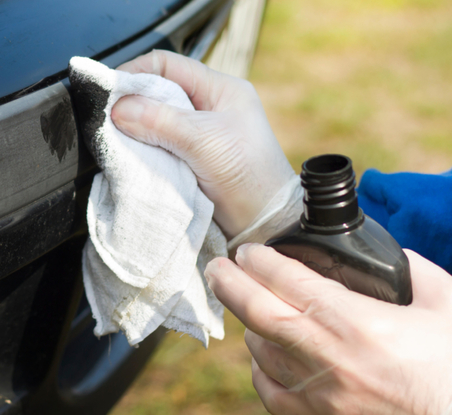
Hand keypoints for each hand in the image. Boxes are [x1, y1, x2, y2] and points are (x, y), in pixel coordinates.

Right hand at [112, 50, 293, 235]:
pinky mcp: (186, 157)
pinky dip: (141, 147)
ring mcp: (197, 132)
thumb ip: (161, 121)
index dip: (135, 72)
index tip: (110, 90)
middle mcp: (207, 106)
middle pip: (157, 90)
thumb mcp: (205, 142)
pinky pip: (155, 143)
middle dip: (131, 101)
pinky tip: (130, 153)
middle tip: (108, 116)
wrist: (264, 225)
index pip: (167, 64)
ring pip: (153, 118)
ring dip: (134, 127)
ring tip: (116, 137)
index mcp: (220, 89)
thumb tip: (119, 108)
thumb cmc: (252, 177)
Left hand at [205, 243, 451, 414]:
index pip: (286, 280)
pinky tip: (267, 354)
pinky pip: (270, 391)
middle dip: (228, 283)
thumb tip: (393, 258)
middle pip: (256, 312)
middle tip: (215, 266)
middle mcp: (327, 357)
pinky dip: (261, 367)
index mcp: (355, 322)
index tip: (247, 250)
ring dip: (251, 324)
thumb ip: (414, 273)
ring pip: (259, 351)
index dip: (258, 260)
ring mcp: (318, 394)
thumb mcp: (446, 306)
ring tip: (253, 307)